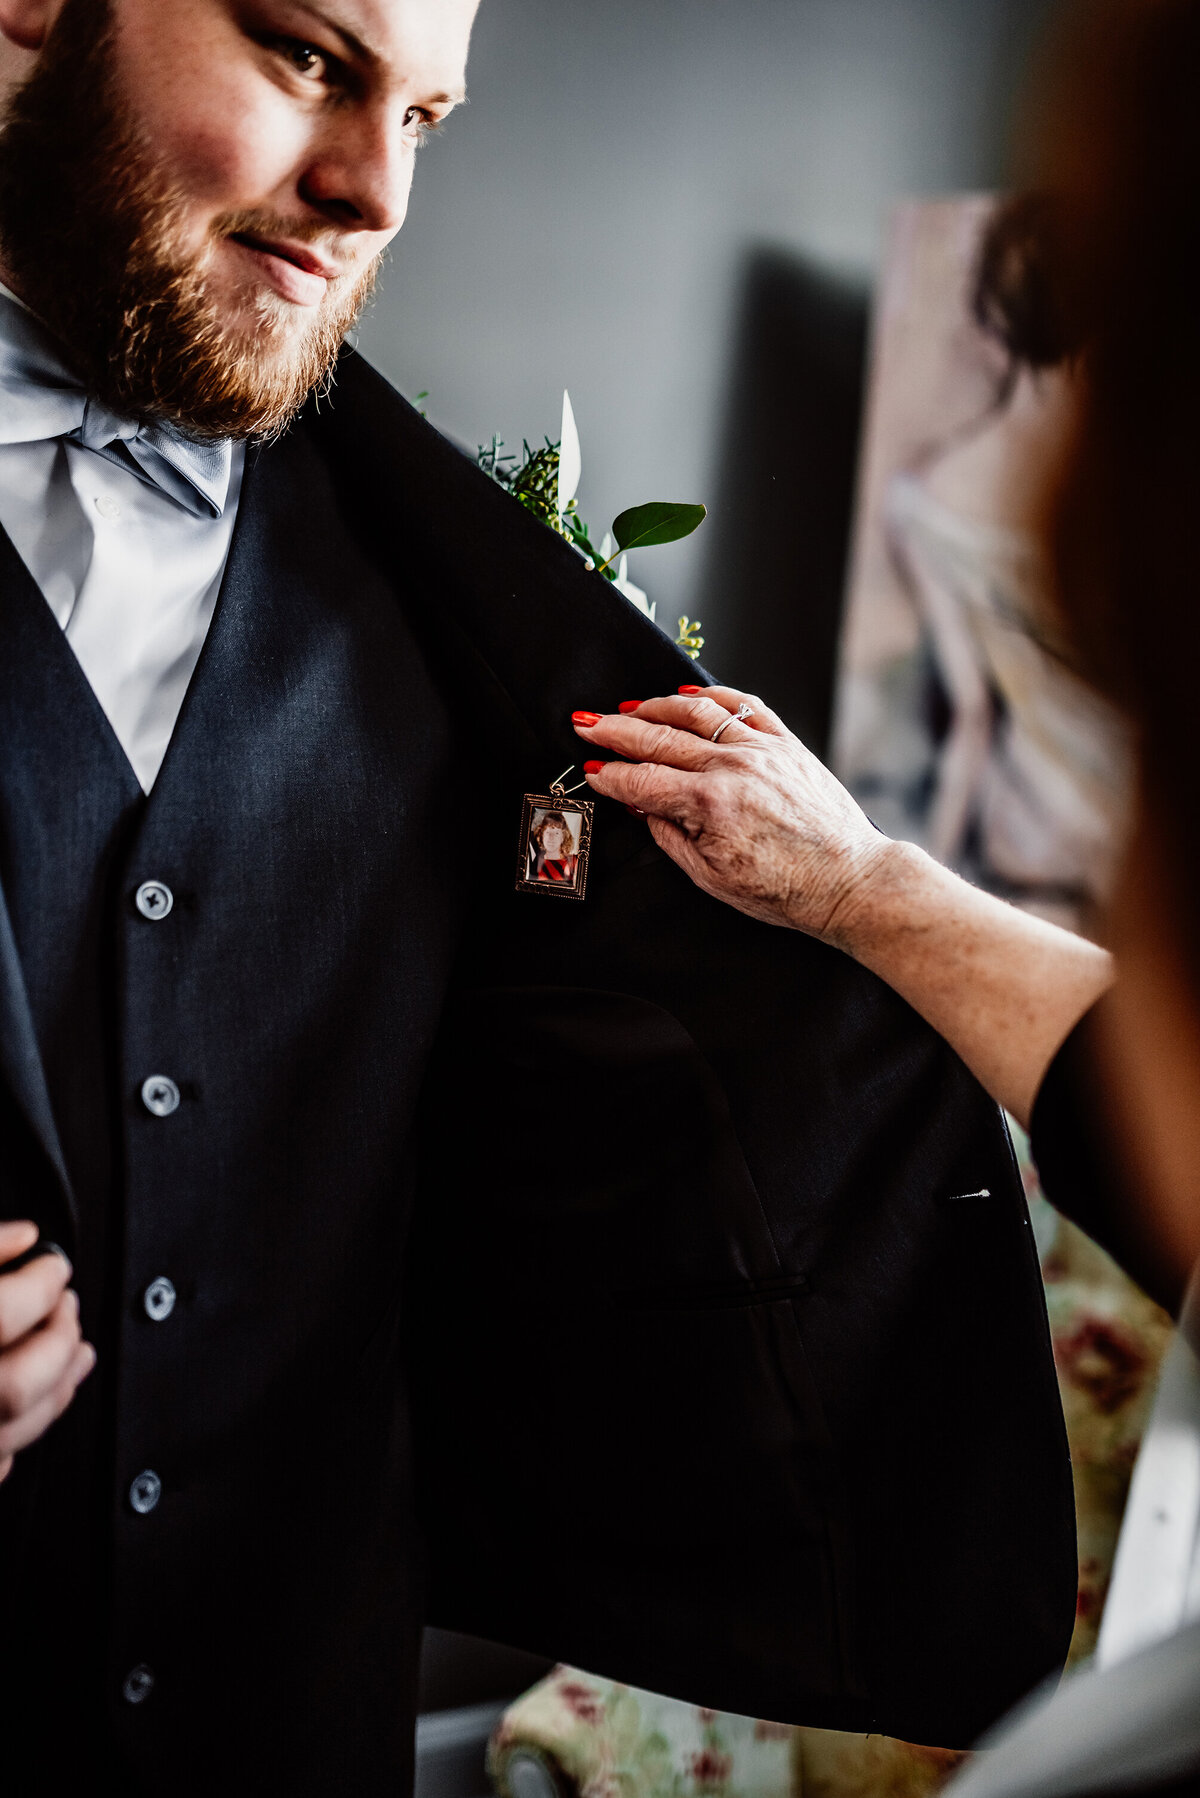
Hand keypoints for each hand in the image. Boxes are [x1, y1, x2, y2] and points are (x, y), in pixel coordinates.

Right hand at [0, 1221, 94, 1485]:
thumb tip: (25, 1235)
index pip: (4, 1312)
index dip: (42, 1283)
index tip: (54, 1263)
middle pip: (18, 1383)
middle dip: (57, 1339)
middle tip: (65, 1304)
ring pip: (14, 1430)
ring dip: (58, 1385)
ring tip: (75, 1348)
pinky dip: (25, 1429)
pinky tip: (36, 1403)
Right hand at [572, 686, 889, 942]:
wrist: (848, 880)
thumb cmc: (788, 889)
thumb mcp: (711, 877)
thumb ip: (670, 836)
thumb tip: (642, 807)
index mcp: (710, 804)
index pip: (641, 781)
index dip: (609, 776)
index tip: (590, 770)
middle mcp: (733, 768)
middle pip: (659, 739)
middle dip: (615, 730)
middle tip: (587, 722)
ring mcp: (761, 750)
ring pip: (696, 713)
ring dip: (655, 706)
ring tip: (630, 707)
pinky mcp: (785, 744)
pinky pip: (744, 706)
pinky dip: (713, 696)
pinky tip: (689, 694)